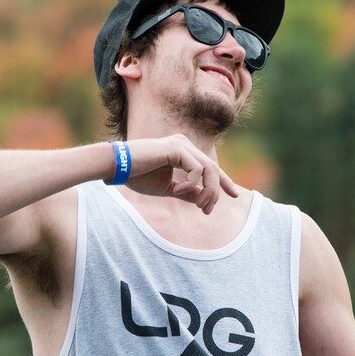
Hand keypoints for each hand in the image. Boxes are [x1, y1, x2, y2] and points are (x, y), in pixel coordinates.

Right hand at [122, 134, 238, 214]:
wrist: (118, 167)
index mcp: (184, 152)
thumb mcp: (168, 189)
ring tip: (196, 204)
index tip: (235, 195)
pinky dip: (190, 185)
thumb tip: (202, 200)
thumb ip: (186, 192)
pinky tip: (176, 191)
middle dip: (215, 193)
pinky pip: (196, 170)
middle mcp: (186, 145)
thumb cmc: (138, 176)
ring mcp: (182, 144)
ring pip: (209, 170)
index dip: (225, 182)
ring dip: (207, 191)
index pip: (211, 167)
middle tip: (206, 210)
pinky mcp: (177, 148)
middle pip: (214, 170)